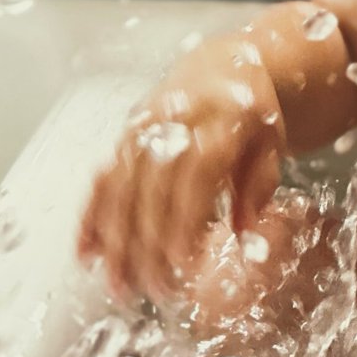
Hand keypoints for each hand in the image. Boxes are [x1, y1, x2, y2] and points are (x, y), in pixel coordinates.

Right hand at [76, 47, 284, 302]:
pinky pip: (102, 176)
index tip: (182, 264)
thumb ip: (259, 187)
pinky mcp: (125, 134)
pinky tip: (86, 251)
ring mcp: (145, 126)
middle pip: (154, 186)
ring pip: (122, 186)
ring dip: (115, 238)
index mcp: (219, 119)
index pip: (197, 174)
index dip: (186, 219)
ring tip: (116, 284)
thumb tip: (247, 237)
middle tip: (152, 289)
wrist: (221, 67)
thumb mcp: (271, 143)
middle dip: (149, 242)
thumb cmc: (251, 112)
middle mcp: (176, 120)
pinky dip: (91, 215)